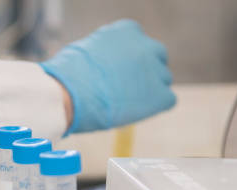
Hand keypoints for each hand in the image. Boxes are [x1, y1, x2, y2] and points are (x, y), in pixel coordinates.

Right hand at [41, 19, 175, 132]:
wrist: (69, 94)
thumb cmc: (69, 76)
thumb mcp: (87, 51)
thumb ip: (106, 53)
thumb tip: (108, 67)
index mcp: (127, 30)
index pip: (138, 43)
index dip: (128, 61)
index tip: (116, 74)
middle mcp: (146, 46)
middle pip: (156, 58)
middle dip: (144, 72)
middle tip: (126, 89)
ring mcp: (155, 70)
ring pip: (162, 80)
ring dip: (148, 91)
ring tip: (124, 104)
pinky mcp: (160, 94)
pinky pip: (167, 100)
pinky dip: (154, 108)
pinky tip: (134, 112)